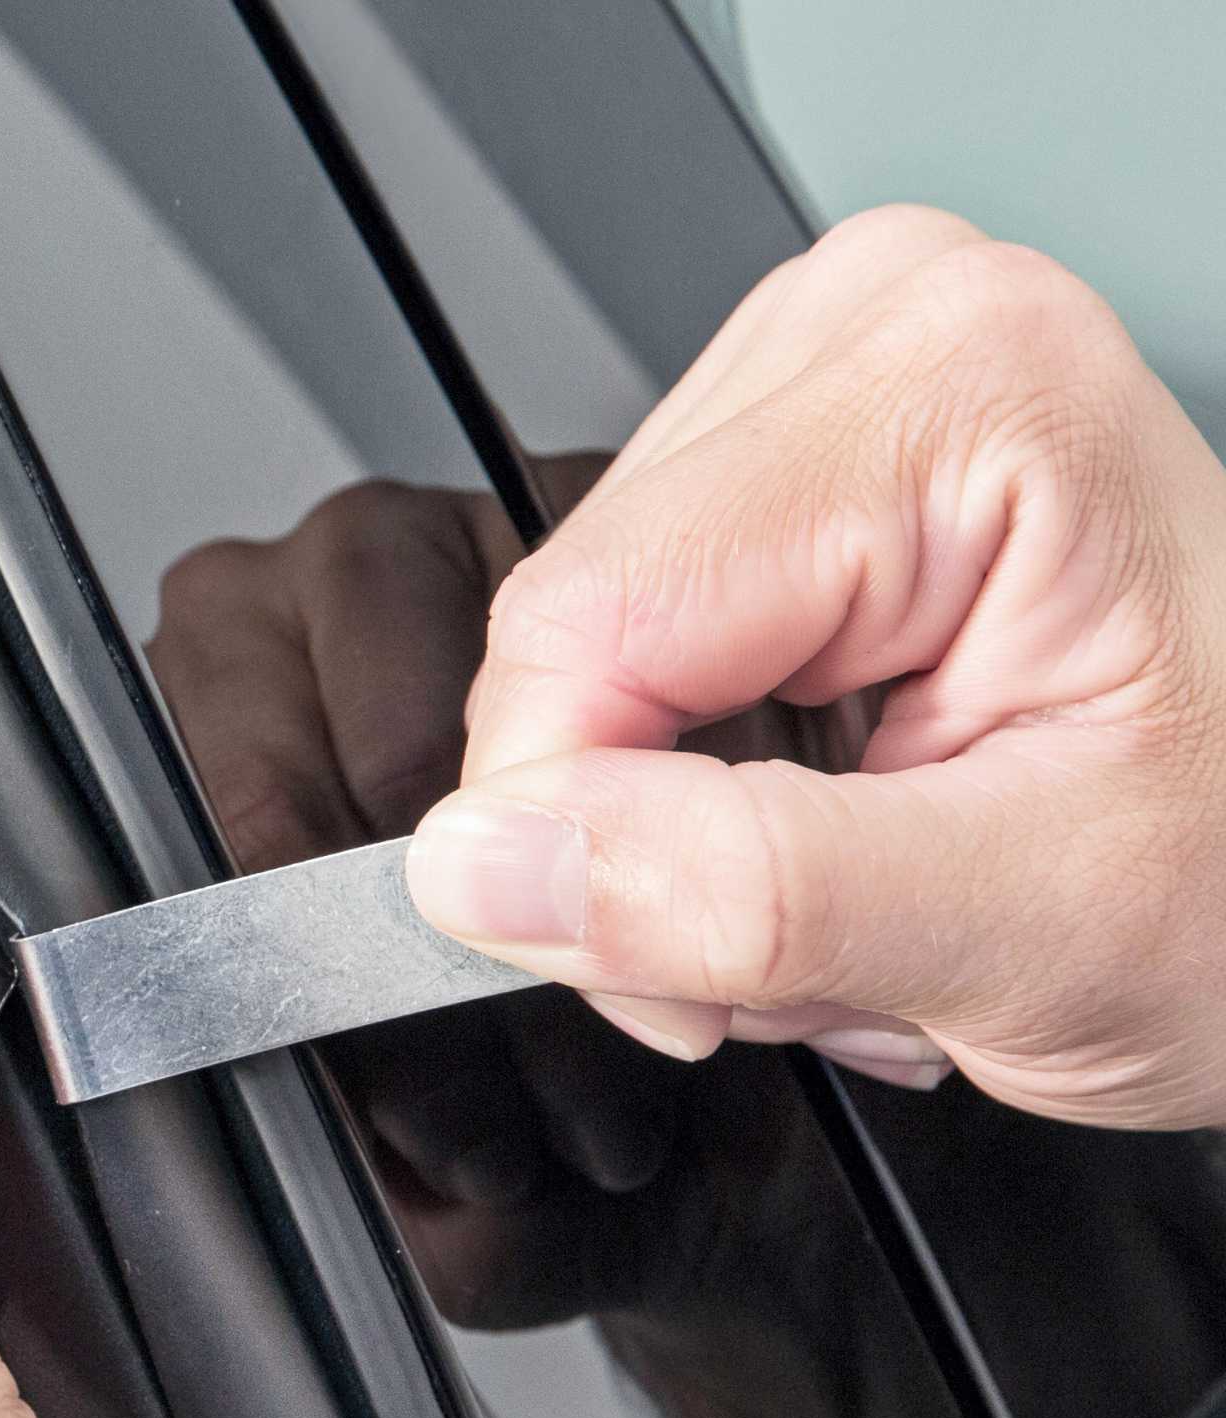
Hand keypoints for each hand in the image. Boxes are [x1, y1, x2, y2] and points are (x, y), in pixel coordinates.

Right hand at [407, 204, 1225, 1128]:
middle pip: (571, 641)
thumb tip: (490, 863)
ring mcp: (821, 391)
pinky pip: (628, 657)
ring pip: (583, 666)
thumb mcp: (1026, 927)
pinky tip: (825, 827)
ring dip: (678, 837)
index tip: (676, 979)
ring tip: (851, 889)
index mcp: (953, 393)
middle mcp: (872, 339)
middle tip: (809, 949)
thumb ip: (748, 891)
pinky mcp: (783, 468)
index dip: (572, 840)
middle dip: (646, 849)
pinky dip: (697, 792)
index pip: (582, 626)